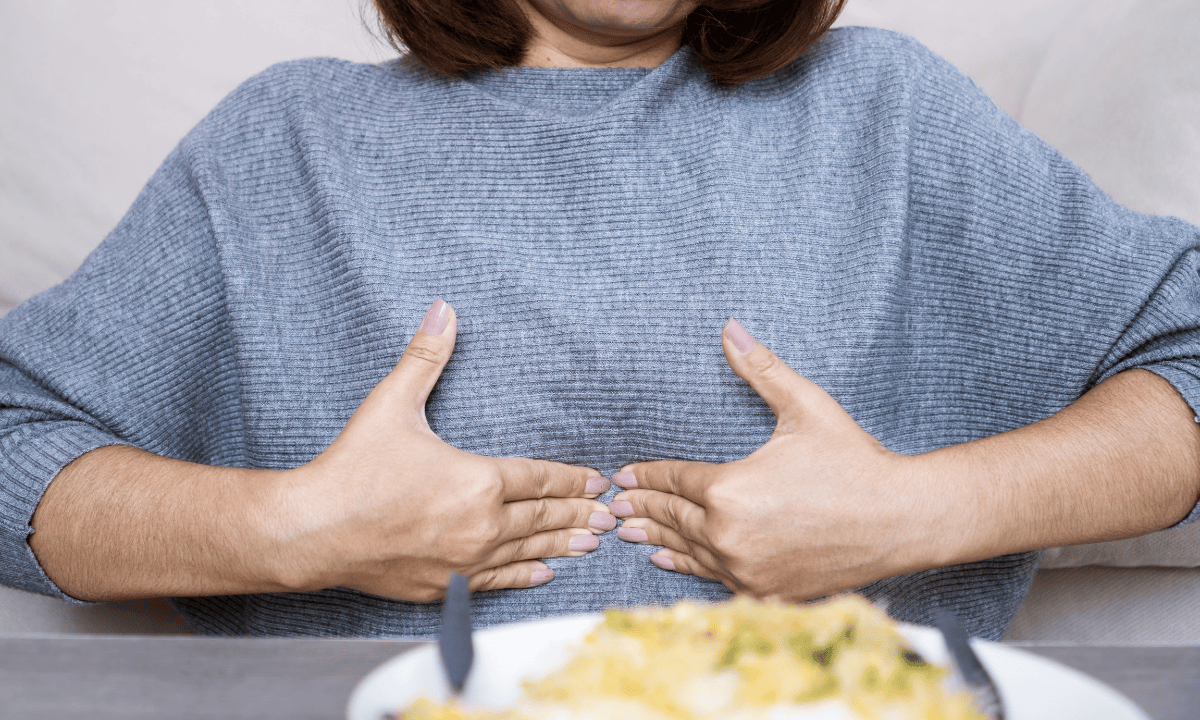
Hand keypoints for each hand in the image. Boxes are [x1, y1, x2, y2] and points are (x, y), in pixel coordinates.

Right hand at [279, 300, 613, 600]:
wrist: (311, 532)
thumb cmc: (352, 468)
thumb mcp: (392, 403)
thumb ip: (425, 357)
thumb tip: (444, 309)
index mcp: (478, 481)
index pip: (540, 478)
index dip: (572, 478)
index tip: (597, 480)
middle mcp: (481, 525)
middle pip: (543, 517)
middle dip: (579, 513)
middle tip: (610, 515)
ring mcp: (465, 560)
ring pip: (528, 550)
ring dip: (563, 543)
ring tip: (592, 542)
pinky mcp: (446, 585)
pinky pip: (499, 580)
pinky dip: (526, 574)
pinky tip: (546, 571)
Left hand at [609, 318, 937, 600]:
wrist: (903, 521)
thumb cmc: (855, 462)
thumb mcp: (805, 407)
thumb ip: (761, 368)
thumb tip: (728, 328)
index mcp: (729, 489)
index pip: (674, 479)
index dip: (646, 475)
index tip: (623, 475)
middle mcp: (728, 534)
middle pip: (672, 516)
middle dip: (641, 506)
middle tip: (613, 504)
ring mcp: (745, 568)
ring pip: (687, 549)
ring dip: (655, 537)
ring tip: (628, 531)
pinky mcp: (763, 592)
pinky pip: (711, 577)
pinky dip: (685, 565)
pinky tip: (665, 559)